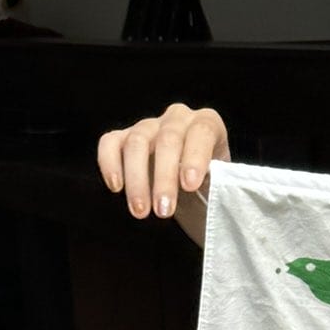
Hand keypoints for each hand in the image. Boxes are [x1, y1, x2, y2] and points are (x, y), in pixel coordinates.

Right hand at [96, 102, 229, 219]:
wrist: (193, 186)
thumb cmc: (209, 184)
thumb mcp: (220, 182)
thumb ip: (217, 182)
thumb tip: (209, 191)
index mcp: (208, 123)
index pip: (202, 132)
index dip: (195, 157)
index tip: (189, 185)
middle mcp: (178, 118)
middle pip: (167, 140)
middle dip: (164, 178)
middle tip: (163, 211)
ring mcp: (148, 125)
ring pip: (137, 142)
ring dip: (137, 180)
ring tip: (140, 211)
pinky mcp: (123, 136)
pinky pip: (110, 143)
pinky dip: (109, 163)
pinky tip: (116, 187)